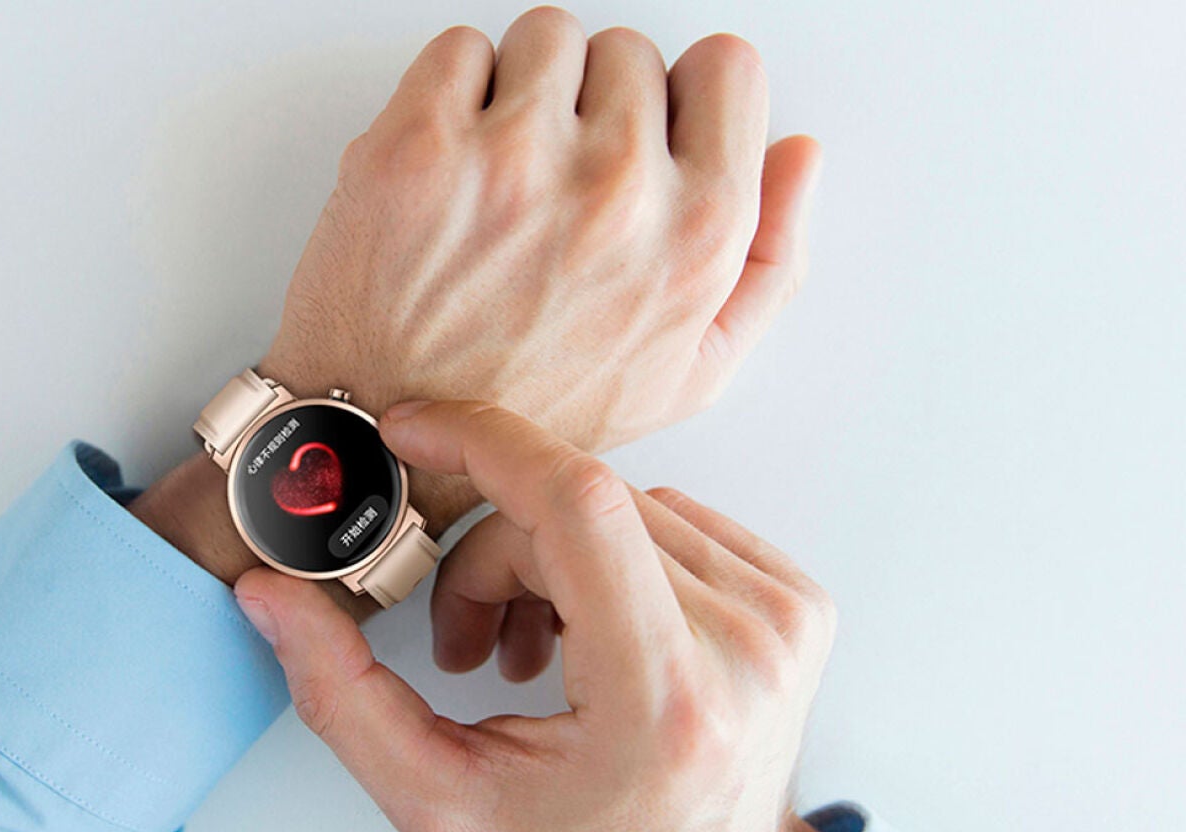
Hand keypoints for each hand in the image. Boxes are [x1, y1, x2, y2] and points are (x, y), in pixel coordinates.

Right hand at [232, 401, 843, 831]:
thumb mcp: (442, 799)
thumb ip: (342, 697)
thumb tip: (274, 597)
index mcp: (665, 699)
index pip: (578, 507)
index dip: (483, 442)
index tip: (417, 430)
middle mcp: (742, 649)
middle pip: (577, 511)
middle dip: (495, 556)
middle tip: (469, 641)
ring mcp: (780, 618)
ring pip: (622, 505)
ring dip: (552, 557)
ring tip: (537, 648)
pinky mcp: (795, 598)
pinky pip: (672, 517)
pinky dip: (612, 557)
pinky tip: (596, 625)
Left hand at [263, 8, 822, 456]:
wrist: (391, 435)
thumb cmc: (533, 411)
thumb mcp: (689, 371)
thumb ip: (771, 258)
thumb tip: (798, 152)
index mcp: (696, 235)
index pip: (725, 67)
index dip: (678, 100)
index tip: (639, 137)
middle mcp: (615, 191)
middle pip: (629, 49)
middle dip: (593, 104)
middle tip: (554, 180)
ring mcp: (514, 161)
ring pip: (547, 36)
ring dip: (523, 90)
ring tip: (501, 174)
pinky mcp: (421, 147)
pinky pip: (459, 48)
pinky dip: (451, 90)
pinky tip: (450, 164)